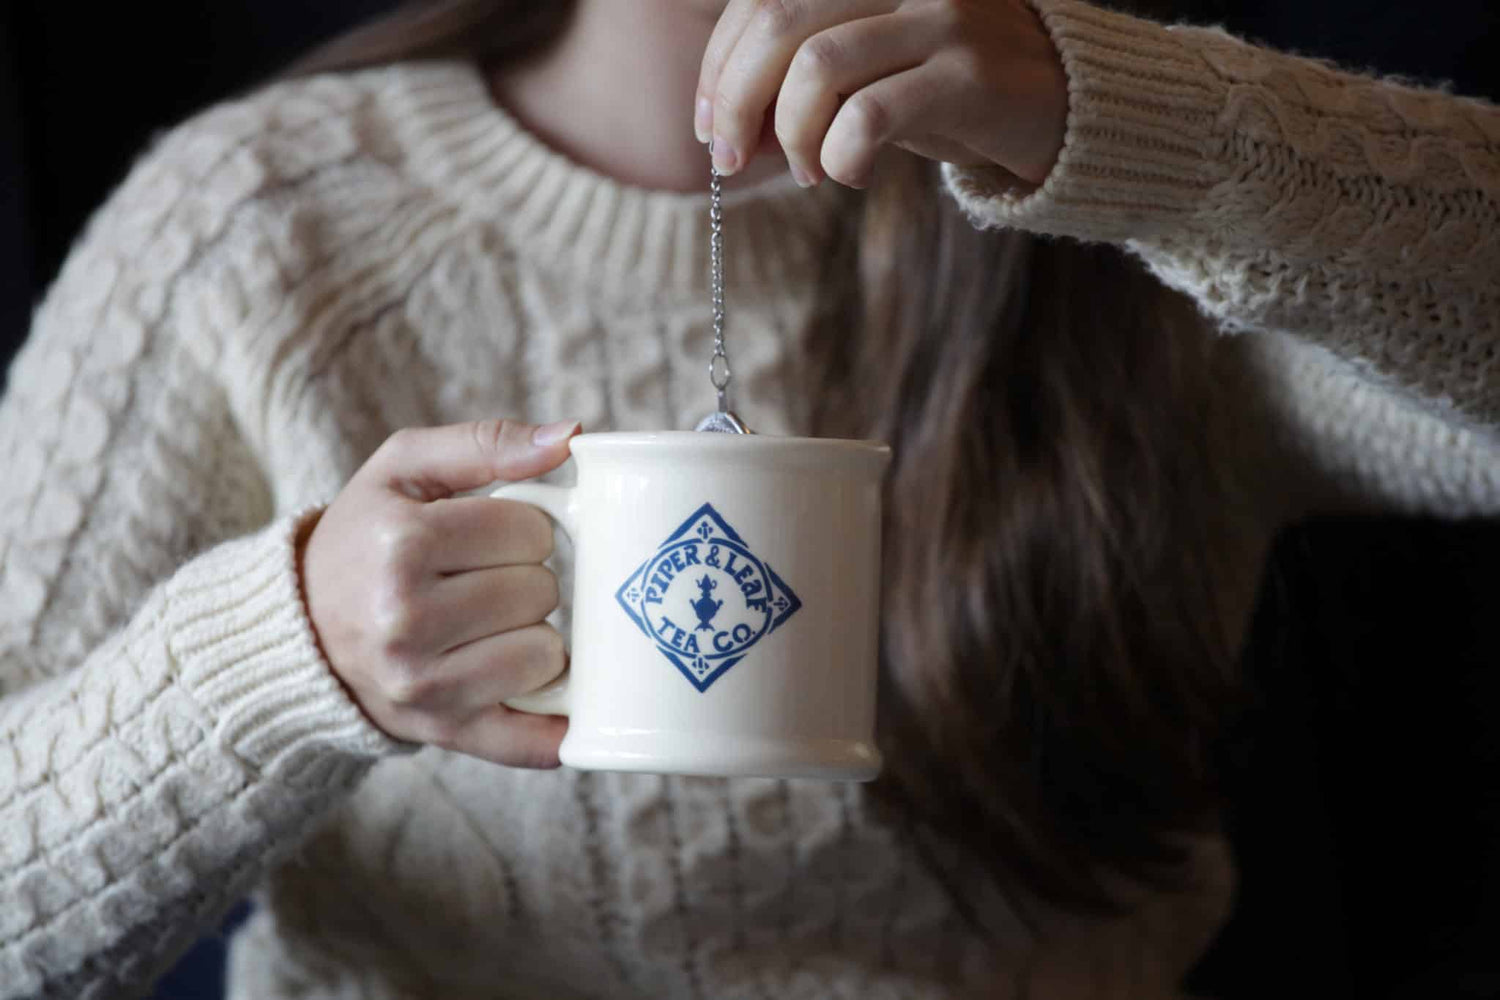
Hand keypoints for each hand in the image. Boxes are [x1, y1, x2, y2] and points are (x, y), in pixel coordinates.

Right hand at [301, 418, 579, 767]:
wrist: (298, 630)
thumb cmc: (365, 539)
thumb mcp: (404, 469)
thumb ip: (486, 442)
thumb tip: (571, 436)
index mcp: (401, 545)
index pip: (531, 531)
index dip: (524, 529)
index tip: (492, 537)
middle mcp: (406, 619)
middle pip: (541, 592)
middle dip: (527, 580)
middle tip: (485, 582)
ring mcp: (423, 685)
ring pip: (547, 655)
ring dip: (535, 638)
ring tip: (490, 627)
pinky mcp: (442, 733)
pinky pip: (534, 740)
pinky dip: (556, 726)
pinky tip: (560, 704)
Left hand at [695, 0, 1067, 188]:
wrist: (1066, 107)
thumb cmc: (951, 91)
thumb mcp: (874, 66)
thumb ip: (805, 76)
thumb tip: (728, 117)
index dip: (719, 63)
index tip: (708, 123)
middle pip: (777, 22)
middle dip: (734, 100)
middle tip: (730, 157)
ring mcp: (942, 17)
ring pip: (816, 68)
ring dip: (790, 134)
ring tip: (805, 171)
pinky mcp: (970, 75)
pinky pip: (870, 116)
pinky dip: (839, 156)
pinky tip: (851, 174)